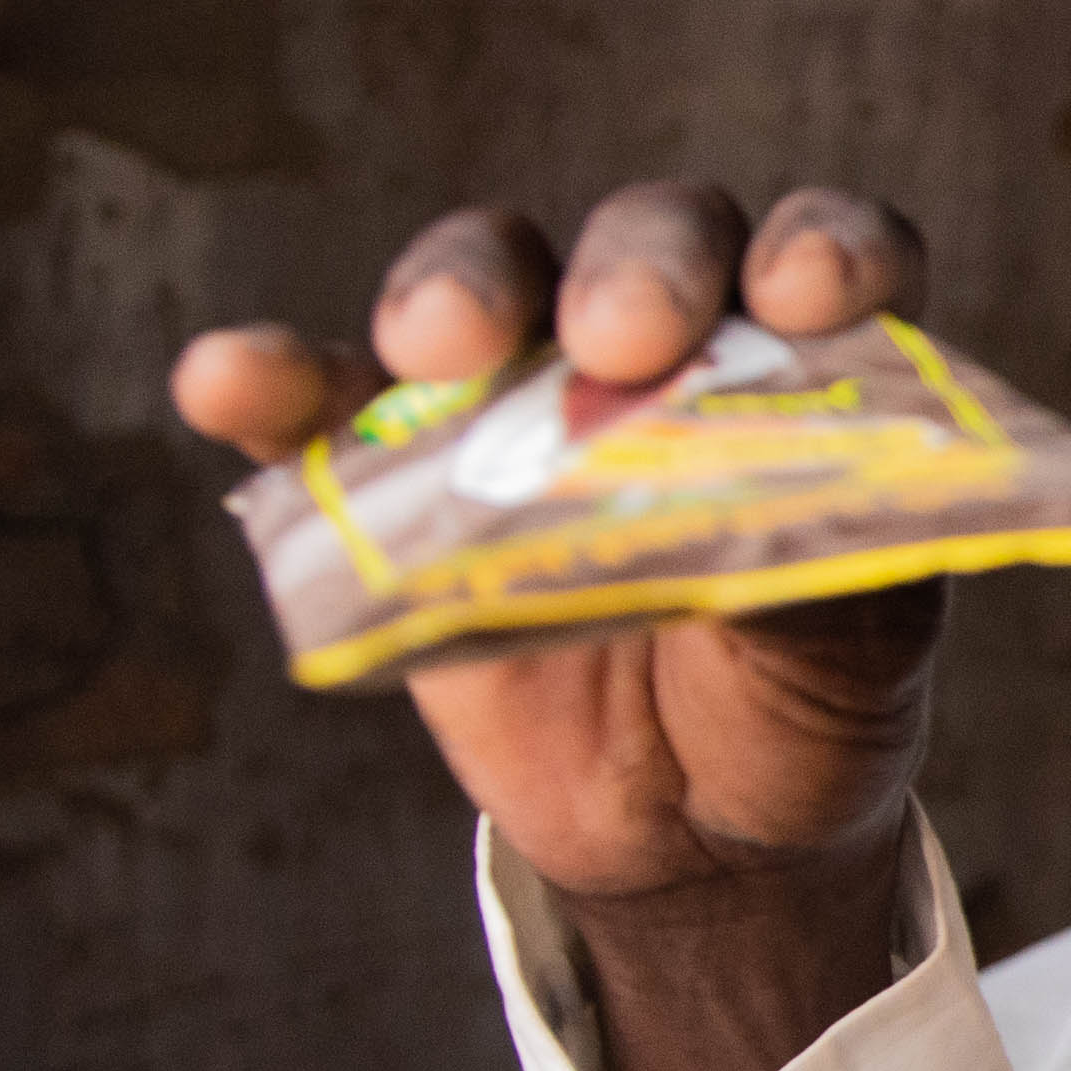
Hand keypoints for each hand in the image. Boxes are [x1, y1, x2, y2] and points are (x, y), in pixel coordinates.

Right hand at [173, 180, 944, 1070]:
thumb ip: (818, 572)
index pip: (825, 255)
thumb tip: (770, 529)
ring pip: (488, 281)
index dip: (822, 247)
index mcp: (810, 362)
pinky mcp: (402, 470)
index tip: (799, 295)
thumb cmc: (791, 704)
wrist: (684, 828)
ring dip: (457, 288)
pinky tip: (227, 380)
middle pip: (648, 242)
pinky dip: (269, 379)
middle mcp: (671, 340)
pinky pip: (322, 403)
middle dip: (634, 270)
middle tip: (614, 340)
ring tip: (434, 347)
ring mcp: (526, 393)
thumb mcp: (844, 658)